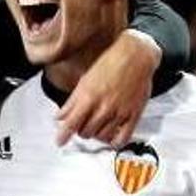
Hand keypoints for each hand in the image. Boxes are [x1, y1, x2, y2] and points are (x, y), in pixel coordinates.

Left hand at [56, 31, 158, 146]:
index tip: (59, 141)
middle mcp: (104, 107)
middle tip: (81, 124)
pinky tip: (110, 136)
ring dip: (95, 134)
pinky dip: (114, 141)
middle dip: (80, 130)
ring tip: (95, 126)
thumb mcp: (85, 79)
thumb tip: (61, 115)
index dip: (63, 135)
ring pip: (102, 137)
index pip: (71, 123)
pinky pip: (122, 138)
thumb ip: (73, 100)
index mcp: (89, 96)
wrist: (136, 54)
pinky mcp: (134, 115)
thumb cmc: (111, 62)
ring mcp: (120, 112)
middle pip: (85, 132)